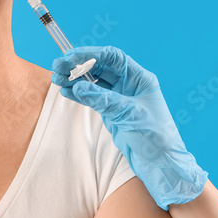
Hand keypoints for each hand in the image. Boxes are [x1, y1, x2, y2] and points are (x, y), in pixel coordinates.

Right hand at [51, 46, 207, 209]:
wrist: (161, 163)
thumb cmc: (156, 137)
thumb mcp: (130, 115)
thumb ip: (104, 100)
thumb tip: (78, 87)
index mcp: (139, 78)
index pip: (112, 58)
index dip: (90, 54)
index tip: (70, 57)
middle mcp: (129, 84)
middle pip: (99, 68)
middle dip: (78, 66)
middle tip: (57, 67)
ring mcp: (119, 98)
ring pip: (93, 82)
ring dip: (75, 79)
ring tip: (57, 79)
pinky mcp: (112, 112)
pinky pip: (92, 98)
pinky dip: (79, 94)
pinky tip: (66, 92)